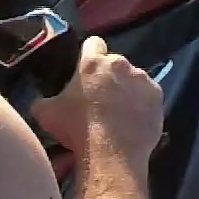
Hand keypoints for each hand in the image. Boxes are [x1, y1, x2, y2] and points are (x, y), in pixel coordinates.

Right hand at [30, 36, 163, 170]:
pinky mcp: (157, 96)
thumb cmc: (77, 129)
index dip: (89, 56)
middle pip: (114, 64)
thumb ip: (43, 101)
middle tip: (100, 100)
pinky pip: (148, 96)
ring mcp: (142, 79)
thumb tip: (41, 103)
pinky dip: (142, 105)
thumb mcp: (46, 114)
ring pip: (133, 79)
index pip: (93, 44)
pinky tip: (133, 121)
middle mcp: (120, 64)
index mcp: (92, 62)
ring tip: (119, 114)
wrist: (112, 153)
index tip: (86, 72)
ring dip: (127, 90)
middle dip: (108, 77)